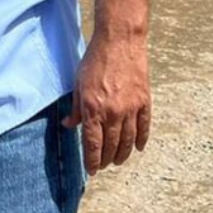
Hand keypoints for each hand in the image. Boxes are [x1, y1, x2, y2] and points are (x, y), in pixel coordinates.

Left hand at [64, 35, 150, 174]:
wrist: (120, 42)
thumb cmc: (95, 60)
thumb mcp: (78, 83)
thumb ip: (75, 108)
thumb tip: (68, 126)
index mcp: (93, 108)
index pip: (93, 144)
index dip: (93, 161)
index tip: (92, 170)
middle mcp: (113, 112)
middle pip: (111, 146)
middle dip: (107, 159)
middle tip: (104, 165)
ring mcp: (131, 108)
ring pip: (128, 140)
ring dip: (123, 154)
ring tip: (119, 161)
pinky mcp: (144, 101)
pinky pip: (144, 127)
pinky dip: (141, 140)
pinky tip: (137, 148)